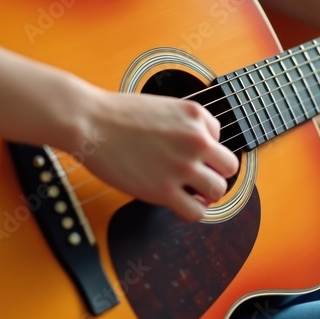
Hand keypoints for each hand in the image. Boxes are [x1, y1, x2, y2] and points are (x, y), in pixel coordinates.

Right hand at [77, 92, 239, 221]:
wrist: (90, 122)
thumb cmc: (119, 114)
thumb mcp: (165, 106)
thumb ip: (187, 124)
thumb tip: (202, 147)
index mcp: (196, 116)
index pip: (218, 138)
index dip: (202, 147)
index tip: (184, 152)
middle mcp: (196, 140)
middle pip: (229, 166)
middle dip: (214, 172)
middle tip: (197, 176)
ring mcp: (182, 167)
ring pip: (218, 190)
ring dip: (206, 193)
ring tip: (190, 191)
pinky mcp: (164, 190)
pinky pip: (196, 212)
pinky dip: (192, 211)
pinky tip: (180, 204)